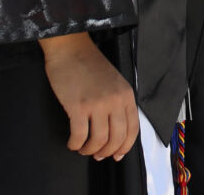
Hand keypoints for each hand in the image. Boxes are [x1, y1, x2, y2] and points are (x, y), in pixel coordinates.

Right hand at [39, 32, 138, 159]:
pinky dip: (75, 144)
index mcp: (126, 94)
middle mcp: (115, 100)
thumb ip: (118, 102)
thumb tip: (115, 130)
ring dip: (89, 150)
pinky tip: (72, 142)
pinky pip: (79, 136)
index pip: (133, 129)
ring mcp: (97, 104)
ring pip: (98, 141)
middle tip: (97, 155)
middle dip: (106, 152)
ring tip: (82, 147)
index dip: (125, 146)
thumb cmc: (90, 64)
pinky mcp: (78, 106)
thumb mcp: (114, 81)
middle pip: (116, 138)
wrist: (71, 48)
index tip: (116, 155)